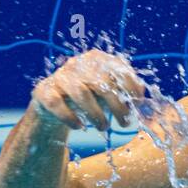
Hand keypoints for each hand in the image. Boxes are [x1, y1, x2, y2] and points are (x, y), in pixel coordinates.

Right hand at [31, 48, 146, 130]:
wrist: (54, 105)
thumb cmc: (90, 97)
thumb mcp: (110, 91)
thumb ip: (127, 91)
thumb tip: (143, 95)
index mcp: (96, 59)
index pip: (118, 69)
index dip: (130, 86)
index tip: (138, 103)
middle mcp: (77, 64)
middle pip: (101, 82)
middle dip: (117, 105)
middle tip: (126, 122)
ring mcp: (59, 77)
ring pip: (81, 93)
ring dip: (96, 114)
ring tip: (104, 127)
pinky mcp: (43, 91)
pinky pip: (56, 104)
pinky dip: (69, 117)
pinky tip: (80, 127)